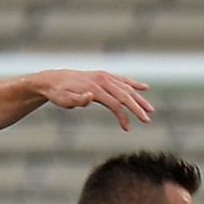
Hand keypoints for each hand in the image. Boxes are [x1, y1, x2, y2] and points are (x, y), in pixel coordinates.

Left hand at [33, 69, 152, 130]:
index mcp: (95, 88)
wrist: (53, 80)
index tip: (127, 128)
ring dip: (139, 98)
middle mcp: (103, 80)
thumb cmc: (58, 93)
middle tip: (147, 120)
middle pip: (124, 95)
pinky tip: (144, 88)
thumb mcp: (63, 100)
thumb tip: (89, 97)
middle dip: (137, 108)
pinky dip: (134, 84)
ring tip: (150, 109)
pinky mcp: (104, 76)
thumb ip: (76, 100)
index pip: (114, 103)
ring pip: (127, 87)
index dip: (122, 116)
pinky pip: (122, 80)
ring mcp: (104, 77)